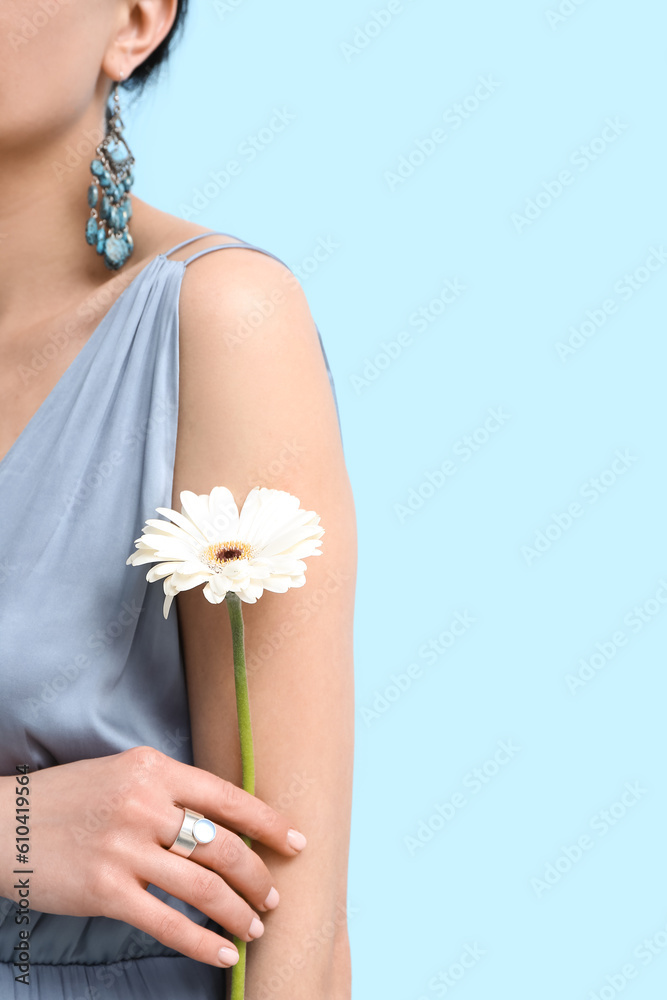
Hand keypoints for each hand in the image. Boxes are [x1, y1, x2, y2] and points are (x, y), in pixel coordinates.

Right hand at [0, 746, 306, 967]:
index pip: (226, 796)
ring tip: (255, 926)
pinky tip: (223, 951)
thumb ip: (170, 791)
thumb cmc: (71, 798)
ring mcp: (124, 849)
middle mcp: (144, 805)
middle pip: (222, 845)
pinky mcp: (105, 891)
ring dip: (237, 911)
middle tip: (273, 894)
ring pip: (202, 886)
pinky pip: (168, 922)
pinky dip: (202, 941)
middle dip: (257, 875)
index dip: (268, 821)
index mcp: (152, 769)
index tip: (295, 840)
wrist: (5, 825)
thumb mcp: (123, 774)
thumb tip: (225, 821)